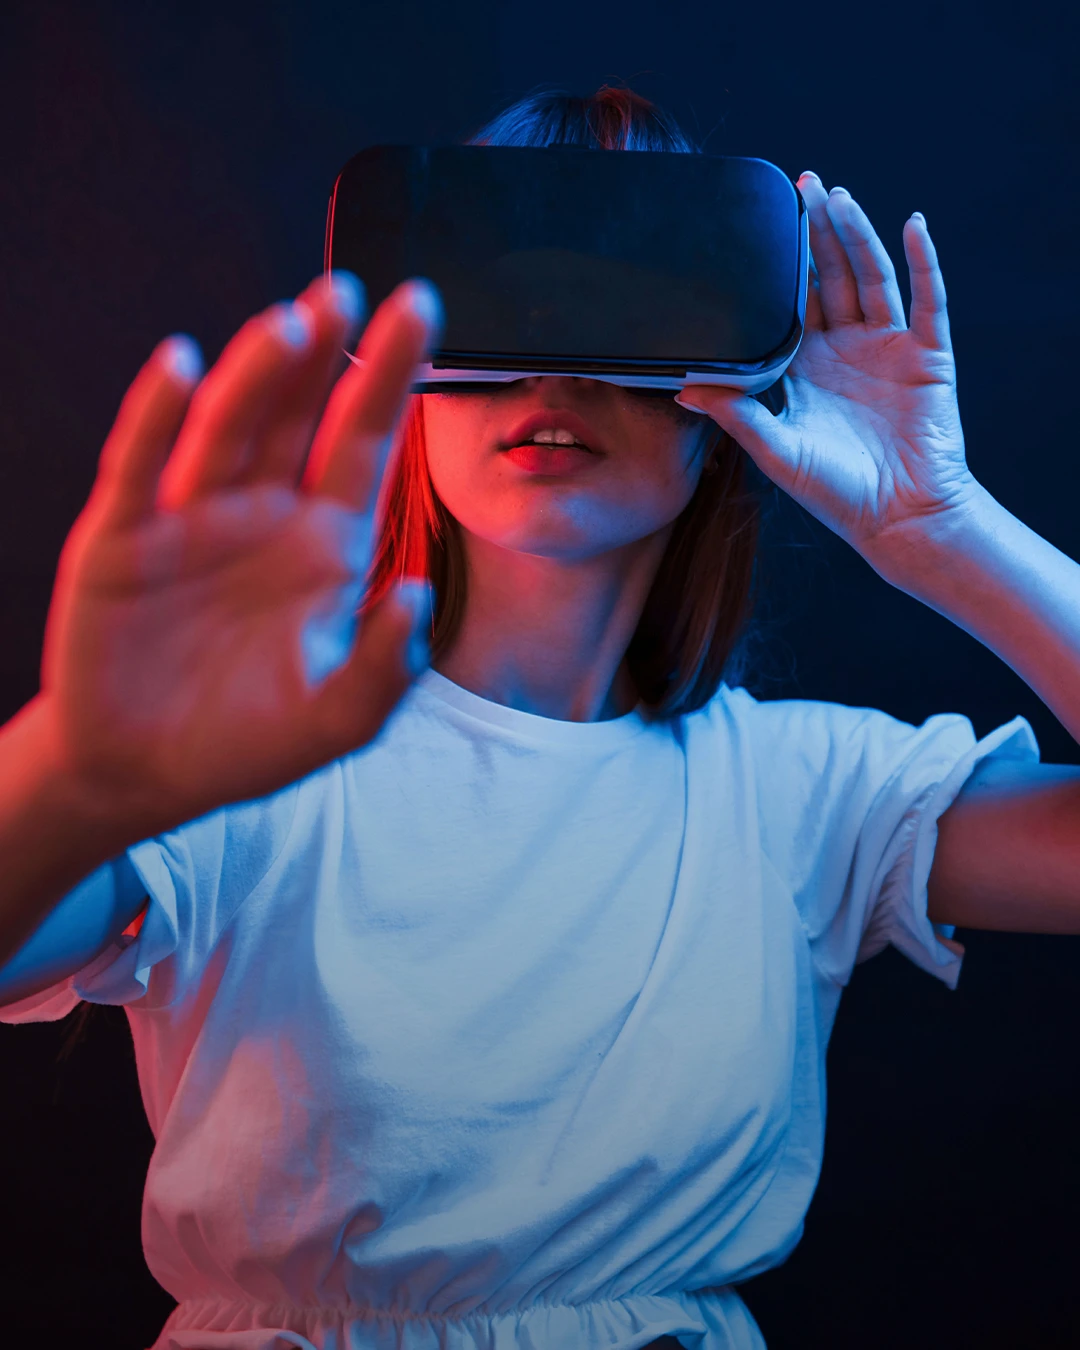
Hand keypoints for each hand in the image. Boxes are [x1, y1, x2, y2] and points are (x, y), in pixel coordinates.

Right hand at [36, 272, 440, 842]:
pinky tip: (180, 365)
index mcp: (323, 546)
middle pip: (298, 414)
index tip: (418, 308)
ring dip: (257, 373)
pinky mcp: (121, 538)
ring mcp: (190, 520)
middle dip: (324, 352)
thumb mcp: (335, 722)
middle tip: (347, 289)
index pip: (363, 443)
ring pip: (227, 427)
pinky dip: (155, 416)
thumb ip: (385, 668)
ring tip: (291, 322)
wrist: (144, 773)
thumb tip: (418, 596)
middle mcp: (262, 515)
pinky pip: (141, 466)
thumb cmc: (247, 742)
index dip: (389, 377)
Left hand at [677, 172, 980, 575]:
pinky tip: (912, 225)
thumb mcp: (775, 450)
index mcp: (805, 369)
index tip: (760, 223)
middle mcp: (844, 350)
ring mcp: (887, 348)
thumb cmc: (835, 492)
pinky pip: (926, 299)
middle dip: (815, 232)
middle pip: (829, 277)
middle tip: (799, 185)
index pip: (788, 304)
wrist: (899, 518)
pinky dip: (923, 261)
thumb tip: (684, 388)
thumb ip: (736, 414)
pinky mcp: (926, 354)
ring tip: (836, 195)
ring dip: (856, 235)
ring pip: (871, 277)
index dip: (778, 266)